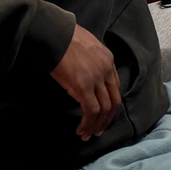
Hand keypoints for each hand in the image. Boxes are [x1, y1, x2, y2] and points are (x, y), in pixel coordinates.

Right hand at [50, 24, 121, 140]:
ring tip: (87, 134)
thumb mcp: (86, 49)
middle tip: (98, 131)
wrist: (55, 35)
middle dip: (107, 119)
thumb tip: (85, 78)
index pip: (115, 88)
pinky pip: (91, 110)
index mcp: (108, 61)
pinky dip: (88, 122)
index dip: (110, 104)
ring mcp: (96, 79)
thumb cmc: (65, 39)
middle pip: (114, 101)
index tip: (103, 115)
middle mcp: (107, 70)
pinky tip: (80, 129)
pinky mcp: (83, 86)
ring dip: (96, 125)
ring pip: (104, 109)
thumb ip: (91, 63)